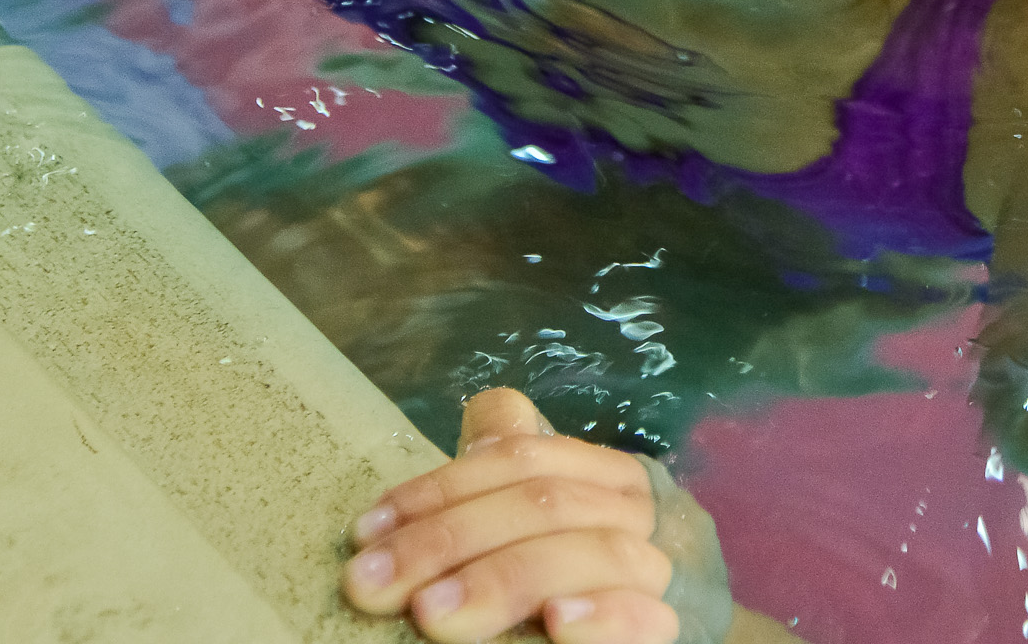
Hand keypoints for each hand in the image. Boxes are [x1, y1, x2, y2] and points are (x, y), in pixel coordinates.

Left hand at [344, 389, 682, 642]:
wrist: (560, 639)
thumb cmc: (526, 576)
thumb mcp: (505, 524)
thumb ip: (500, 473)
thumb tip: (488, 406)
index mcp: (595, 472)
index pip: (520, 458)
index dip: (440, 488)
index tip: (366, 533)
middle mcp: (630, 511)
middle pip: (544, 503)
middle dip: (449, 540)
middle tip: (373, 583)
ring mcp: (651, 571)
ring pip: (591, 551)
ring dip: (504, 579)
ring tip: (431, 615)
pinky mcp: (661, 629)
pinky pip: (648, 617)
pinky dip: (603, 615)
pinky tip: (556, 623)